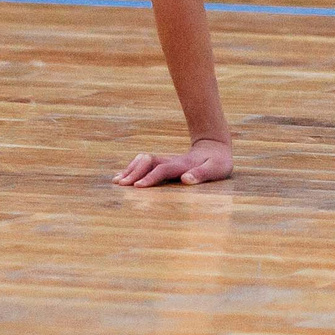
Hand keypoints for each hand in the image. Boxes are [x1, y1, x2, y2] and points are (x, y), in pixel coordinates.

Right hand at [113, 138, 232, 187]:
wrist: (214, 146)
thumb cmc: (217, 162)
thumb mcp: (216, 169)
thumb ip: (201, 174)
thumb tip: (186, 179)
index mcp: (183, 164)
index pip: (163, 169)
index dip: (151, 177)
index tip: (138, 187)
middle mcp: (171, 161)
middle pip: (148, 162)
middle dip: (134, 172)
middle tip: (120, 184)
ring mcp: (166, 160)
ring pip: (143, 160)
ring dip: (130, 169)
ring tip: (116, 180)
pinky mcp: (163, 162)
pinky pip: (144, 162)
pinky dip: (132, 168)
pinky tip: (122, 176)